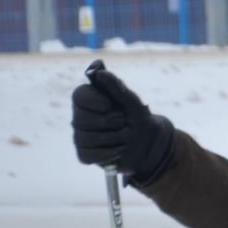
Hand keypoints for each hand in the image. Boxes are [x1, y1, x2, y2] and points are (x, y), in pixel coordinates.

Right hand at [72, 67, 175, 182]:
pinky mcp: (85, 154)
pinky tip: (119, 149)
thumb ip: (116, 86)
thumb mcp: (131, 100)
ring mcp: (81, 136)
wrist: (149, 143)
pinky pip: (87, 155)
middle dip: (109, 122)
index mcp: (89, 99)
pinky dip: (108, 153)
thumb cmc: (137, 117)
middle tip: (123, 121)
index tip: (109, 104)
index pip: (78, 96)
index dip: (93, 101)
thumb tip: (99, 72)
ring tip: (125, 135)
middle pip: (80, 119)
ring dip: (113, 138)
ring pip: (85, 138)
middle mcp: (80, 116)